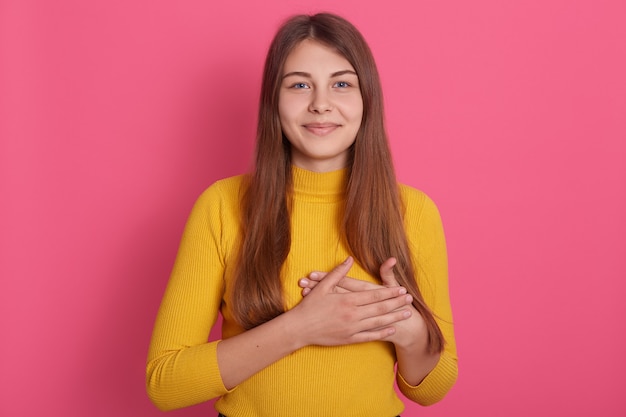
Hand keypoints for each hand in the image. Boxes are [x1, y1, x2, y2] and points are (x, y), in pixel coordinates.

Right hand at [288, 257, 413, 346]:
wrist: (299, 329)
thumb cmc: (309, 306)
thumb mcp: (323, 286)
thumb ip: (338, 273)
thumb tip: (349, 259)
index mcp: (347, 300)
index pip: (374, 295)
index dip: (390, 292)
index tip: (401, 289)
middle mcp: (352, 314)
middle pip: (380, 307)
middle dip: (396, 303)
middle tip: (410, 299)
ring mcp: (352, 328)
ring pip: (378, 322)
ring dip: (394, 317)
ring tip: (407, 313)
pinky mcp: (349, 339)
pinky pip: (369, 336)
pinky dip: (382, 333)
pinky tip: (391, 329)